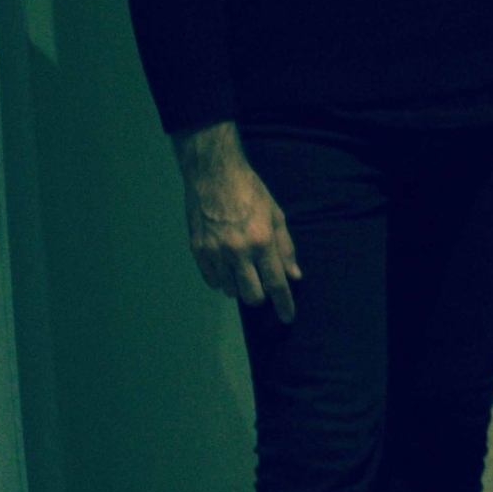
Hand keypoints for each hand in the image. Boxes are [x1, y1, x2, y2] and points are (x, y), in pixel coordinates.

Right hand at [173, 122, 300, 320]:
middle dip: (261, 296)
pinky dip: (221, 279)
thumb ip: (285, 248)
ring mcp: (215, 252)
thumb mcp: (276, 215)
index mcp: (261, 242)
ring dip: (239, 286)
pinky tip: (226, 266)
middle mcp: (238, 251)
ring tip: (242, 268)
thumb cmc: (250, 192)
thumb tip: (294, 276)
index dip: (284, 304)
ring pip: (230, 291)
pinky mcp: (197, 250)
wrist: (213, 174)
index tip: (288, 317)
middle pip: (252, 295)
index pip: (276, 284)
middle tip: (262, 284)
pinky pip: (212, 281)